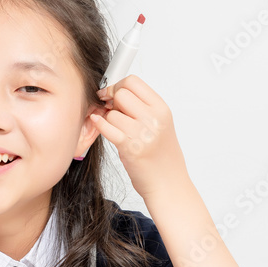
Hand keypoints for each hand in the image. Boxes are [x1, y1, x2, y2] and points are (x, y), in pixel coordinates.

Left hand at [91, 75, 187, 199]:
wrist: (168, 184)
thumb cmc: (163, 157)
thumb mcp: (160, 125)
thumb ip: (142, 108)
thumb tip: (116, 92)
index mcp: (162, 109)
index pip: (133, 82)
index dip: (118, 85)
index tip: (113, 94)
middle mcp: (154, 119)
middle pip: (121, 93)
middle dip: (112, 101)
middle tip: (112, 110)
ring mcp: (142, 133)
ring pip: (111, 112)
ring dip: (108, 119)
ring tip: (117, 129)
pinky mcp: (129, 147)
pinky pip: (106, 127)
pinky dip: (100, 125)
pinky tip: (99, 124)